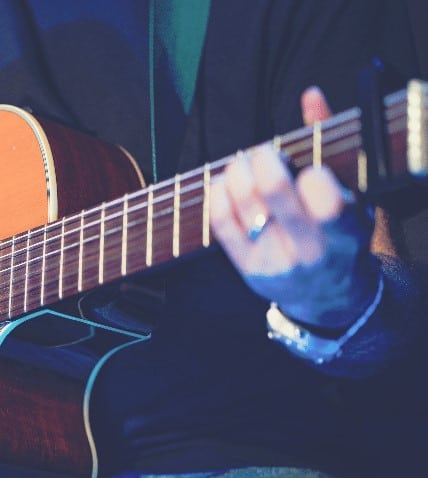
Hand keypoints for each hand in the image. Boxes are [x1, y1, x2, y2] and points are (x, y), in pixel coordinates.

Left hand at [209, 88, 379, 327]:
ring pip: (244, 204)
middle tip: (262, 153)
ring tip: (243, 164)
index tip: (306, 169)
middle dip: (263, 161)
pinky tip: (224, 181)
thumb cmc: (339, 229)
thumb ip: (328, 142)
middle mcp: (312, 251)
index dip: (311, 178)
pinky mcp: (248, 269)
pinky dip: (217, 193)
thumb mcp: (352, 193)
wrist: (329, 292)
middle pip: (275, 195)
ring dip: (237, 172)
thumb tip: (309, 94)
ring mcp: (277, 262)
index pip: (327, 204)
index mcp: (346, 231)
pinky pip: (221, 224)